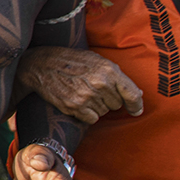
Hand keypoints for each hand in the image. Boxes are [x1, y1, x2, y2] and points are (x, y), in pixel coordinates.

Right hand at [18, 46, 142, 123]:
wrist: (42, 64)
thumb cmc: (72, 61)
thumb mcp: (97, 60)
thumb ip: (117, 76)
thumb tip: (136, 94)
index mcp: (109, 69)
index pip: (131, 93)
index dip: (136, 104)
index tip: (136, 110)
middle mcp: (100, 83)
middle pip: (117, 104)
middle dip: (108, 99)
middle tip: (93, 88)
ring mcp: (88, 96)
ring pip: (104, 112)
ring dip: (96, 106)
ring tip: (82, 91)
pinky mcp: (75, 107)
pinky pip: (92, 119)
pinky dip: (86, 114)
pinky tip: (77, 101)